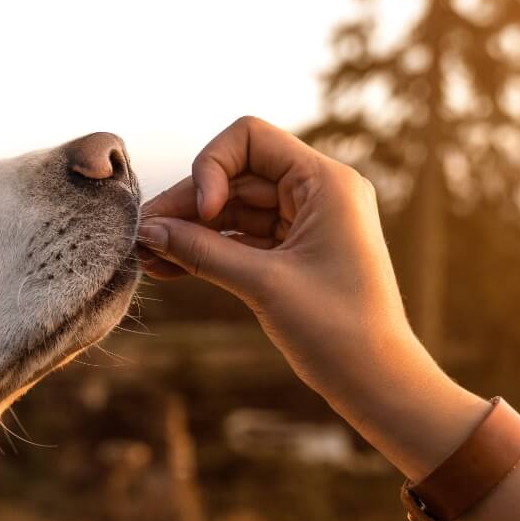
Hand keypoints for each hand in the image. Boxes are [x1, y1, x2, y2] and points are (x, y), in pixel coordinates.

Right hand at [137, 116, 485, 475]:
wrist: (377, 382)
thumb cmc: (336, 330)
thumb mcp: (263, 284)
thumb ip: (202, 251)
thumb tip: (147, 231)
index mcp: (326, 182)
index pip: (250, 138)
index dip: (212, 166)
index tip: (201, 212)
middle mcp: (319, 192)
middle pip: (236, 175)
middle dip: (189, 204)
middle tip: (142, 236)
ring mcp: (307, 222)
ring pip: (235, 209)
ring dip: (192, 230)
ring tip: (147, 256)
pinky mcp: (297, 253)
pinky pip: (244, 238)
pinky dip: (210, 250)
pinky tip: (169, 266)